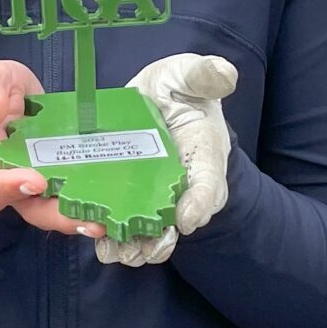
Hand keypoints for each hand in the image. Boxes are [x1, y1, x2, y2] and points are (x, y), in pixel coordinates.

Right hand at [0, 61, 112, 240]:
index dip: (7, 190)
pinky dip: (93, 200)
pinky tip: (117, 200)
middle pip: (28, 209)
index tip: (36, 180)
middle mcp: (8, 179)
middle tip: (90, 220)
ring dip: (80, 217)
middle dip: (59, 217)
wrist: (13, 92)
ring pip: (54, 209)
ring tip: (107, 219)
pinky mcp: (59, 176)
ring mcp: (36, 181)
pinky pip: (72, 193)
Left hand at [94, 53, 236, 266]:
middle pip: (180, 220)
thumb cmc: (178, 87)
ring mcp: (157, 193)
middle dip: (163, 240)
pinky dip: (113, 239)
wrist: (156, 96)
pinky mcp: (129, 194)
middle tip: (146, 250)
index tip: (186, 220)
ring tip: (118, 253)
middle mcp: (184, 182)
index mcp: (204, 154)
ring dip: (136, 247)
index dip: (200, 202)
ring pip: (152, 230)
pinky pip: (125, 224)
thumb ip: (204, 74)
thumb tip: (225, 74)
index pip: (209, 183)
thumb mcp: (189, 74)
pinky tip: (100, 246)